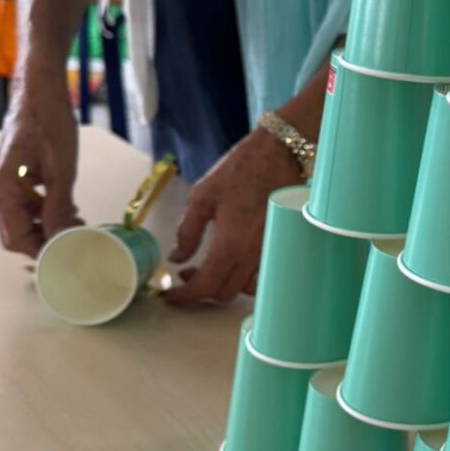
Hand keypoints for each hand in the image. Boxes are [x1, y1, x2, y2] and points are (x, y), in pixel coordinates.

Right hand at [0, 66, 80, 255]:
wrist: (41, 91)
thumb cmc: (50, 122)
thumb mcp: (62, 169)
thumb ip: (58, 207)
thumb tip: (62, 237)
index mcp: (0, 187)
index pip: (14, 237)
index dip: (41, 248)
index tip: (66, 249)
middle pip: (13, 232)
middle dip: (43, 239)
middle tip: (74, 236)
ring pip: (17, 220)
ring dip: (43, 226)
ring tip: (74, 221)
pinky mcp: (8, 176)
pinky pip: (20, 204)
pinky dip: (40, 211)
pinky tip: (64, 206)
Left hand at [165, 127, 300, 306]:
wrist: (279, 155)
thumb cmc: (242, 170)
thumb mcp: (203, 196)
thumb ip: (187, 231)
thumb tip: (177, 257)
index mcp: (230, 243)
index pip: (205, 285)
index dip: (184, 295)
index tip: (170, 295)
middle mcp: (253, 254)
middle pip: (224, 292)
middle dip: (201, 290)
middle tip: (185, 275)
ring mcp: (270, 252)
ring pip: (244, 289)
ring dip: (224, 285)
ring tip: (209, 269)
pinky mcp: (280, 247)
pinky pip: (261, 277)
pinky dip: (244, 279)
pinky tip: (233, 263)